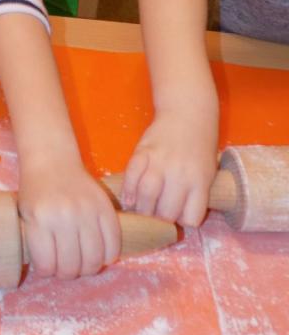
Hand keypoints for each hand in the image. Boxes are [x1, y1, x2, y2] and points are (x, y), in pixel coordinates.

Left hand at [18, 162, 120, 279]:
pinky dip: (107, 256)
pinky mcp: (105, 207)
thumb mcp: (26, 214)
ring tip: (81, 261)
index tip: (47, 266)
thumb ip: (36, 241)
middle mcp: (64, 217)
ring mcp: (87, 212)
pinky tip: (99, 253)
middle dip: (67, 273)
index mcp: (40, 219)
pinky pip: (113, 245)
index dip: (47, 271)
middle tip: (65, 266)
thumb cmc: (35, 189)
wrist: (52, 159)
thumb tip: (51, 271)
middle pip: (72, 267)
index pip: (47, 265)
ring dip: (87, 268)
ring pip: (93, 260)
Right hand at [122, 109, 217, 226]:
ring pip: (147, 194)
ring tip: (141, 210)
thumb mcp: (206, 172)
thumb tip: (174, 218)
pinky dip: (128, 189)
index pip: (190, 218)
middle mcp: (181, 174)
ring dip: (142, 208)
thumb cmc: (200, 146)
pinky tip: (128, 198)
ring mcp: (160, 161)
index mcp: (200, 182)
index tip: (176, 216)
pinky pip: (132, 174)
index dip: (181, 221)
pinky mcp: (143, 150)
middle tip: (154, 217)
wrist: (189, 113)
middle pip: (166, 211)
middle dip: (158, 219)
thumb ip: (193, 194)